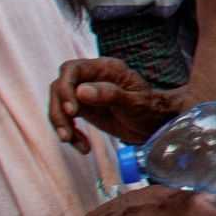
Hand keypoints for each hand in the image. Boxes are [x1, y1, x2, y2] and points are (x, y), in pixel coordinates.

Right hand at [50, 57, 183, 151]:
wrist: (156, 124)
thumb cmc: (150, 109)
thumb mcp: (134, 103)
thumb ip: (110, 95)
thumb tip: (81, 91)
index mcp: (105, 69)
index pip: (72, 70)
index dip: (65, 88)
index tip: (72, 111)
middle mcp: (92, 77)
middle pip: (59, 88)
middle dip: (59, 111)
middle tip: (67, 134)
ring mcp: (86, 93)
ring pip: (59, 104)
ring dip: (61, 125)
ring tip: (74, 142)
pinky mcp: (84, 109)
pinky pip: (66, 119)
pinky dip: (69, 133)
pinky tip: (83, 146)